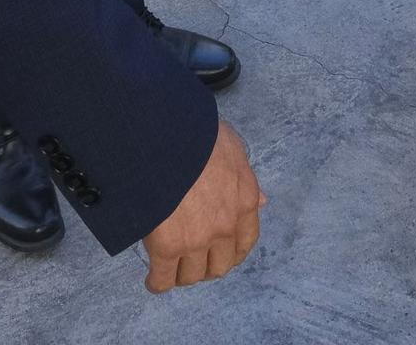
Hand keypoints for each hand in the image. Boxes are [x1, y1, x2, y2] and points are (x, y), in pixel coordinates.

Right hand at [143, 118, 264, 290]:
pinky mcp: (167, 247)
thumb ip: (245, 175)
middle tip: (193, 258)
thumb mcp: (233, 146)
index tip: (222, 251)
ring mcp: (197, 240)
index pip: (246, 240)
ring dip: (183, 273)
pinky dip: (158, 282)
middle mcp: (225, 227)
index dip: (233, 250)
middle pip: (220, 265)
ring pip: (192, 275)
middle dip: (207, 265)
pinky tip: (153, 279)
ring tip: (171, 267)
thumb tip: (262, 201)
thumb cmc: (197, 133)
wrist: (167, 136)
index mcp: (244, 201)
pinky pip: (164, 278)